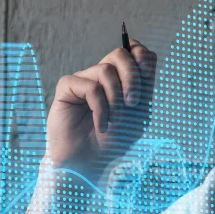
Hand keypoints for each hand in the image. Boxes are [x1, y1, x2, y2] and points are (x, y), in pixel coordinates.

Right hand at [46, 40, 156, 176]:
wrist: (88, 162)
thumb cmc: (112, 140)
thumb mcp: (138, 113)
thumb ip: (144, 84)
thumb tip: (146, 54)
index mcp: (120, 78)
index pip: (133, 51)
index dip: (142, 57)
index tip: (147, 75)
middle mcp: (101, 75)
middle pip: (120, 54)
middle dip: (132, 77)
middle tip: (133, 103)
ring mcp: (83, 79)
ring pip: (105, 70)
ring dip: (116, 99)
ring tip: (114, 121)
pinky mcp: (67, 87)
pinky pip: (90, 86)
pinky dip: (100, 108)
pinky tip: (100, 125)